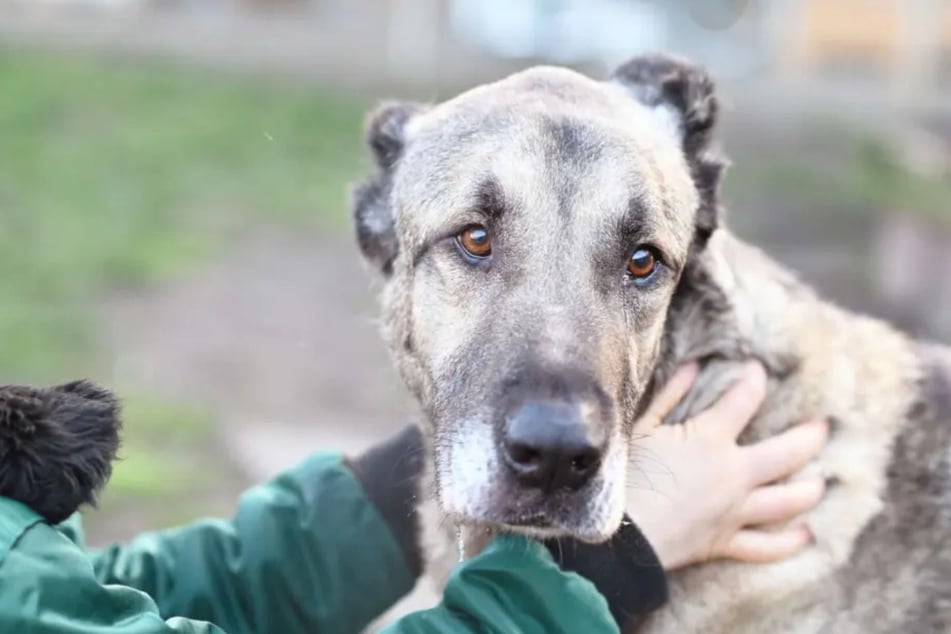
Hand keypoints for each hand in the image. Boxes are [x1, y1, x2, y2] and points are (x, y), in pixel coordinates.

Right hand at [627, 360, 828, 570]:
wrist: (619, 533)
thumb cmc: (626, 475)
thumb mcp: (643, 427)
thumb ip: (670, 395)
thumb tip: (692, 368)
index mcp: (710, 439)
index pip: (745, 398)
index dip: (754, 379)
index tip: (757, 368)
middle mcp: (733, 473)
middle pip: (789, 452)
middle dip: (811, 435)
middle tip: (823, 425)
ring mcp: (735, 510)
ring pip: (788, 500)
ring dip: (810, 489)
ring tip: (820, 481)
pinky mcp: (726, 542)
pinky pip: (767, 546)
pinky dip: (789, 542)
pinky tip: (806, 534)